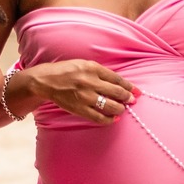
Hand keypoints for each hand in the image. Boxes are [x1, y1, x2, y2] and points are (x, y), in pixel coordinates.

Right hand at [16, 58, 139, 124]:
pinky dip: (109, 119)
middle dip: (128, 97)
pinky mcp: (79, 108)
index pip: (117, 79)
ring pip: (110, 105)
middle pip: (116, 92)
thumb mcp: (84, 64)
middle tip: (133, 100)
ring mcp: (85, 96)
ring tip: (122, 109)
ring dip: (120, 109)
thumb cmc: (66, 71)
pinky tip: (114, 119)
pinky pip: (98, 117)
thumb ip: (100, 72)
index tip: (136, 91)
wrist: (46, 81)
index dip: (129, 86)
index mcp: (93, 68)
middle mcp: (90, 82)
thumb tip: (117, 82)